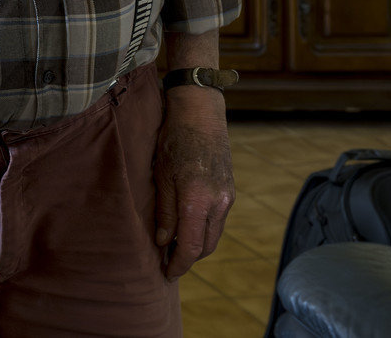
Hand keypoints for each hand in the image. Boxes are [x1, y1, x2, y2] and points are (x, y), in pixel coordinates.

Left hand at [153, 88, 233, 279]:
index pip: (190, 247)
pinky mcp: (229, 191)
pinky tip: (187, 227)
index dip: (178, 265)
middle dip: (188, 259)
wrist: (201, 114)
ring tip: (175, 249)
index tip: (166, 275)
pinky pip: (217, 221)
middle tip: (167, 264)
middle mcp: (218, 203)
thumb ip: (165, 212)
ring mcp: (227, 197)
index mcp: (198, 201)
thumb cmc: (174, 141)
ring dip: (196, 246)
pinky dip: (203, 230)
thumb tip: (163, 242)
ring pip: (213, 235)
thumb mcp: (161, 176)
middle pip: (205, 246)